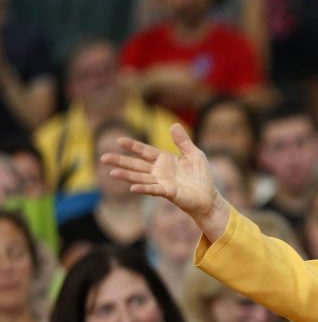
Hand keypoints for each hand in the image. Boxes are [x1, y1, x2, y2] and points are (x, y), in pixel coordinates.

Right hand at [101, 124, 228, 237]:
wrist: (209, 197)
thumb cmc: (202, 177)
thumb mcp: (194, 154)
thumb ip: (183, 141)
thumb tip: (173, 124)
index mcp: (164, 160)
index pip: (145, 151)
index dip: (132, 146)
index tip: (118, 140)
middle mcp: (160, 172)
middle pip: (137, 165)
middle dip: (121, 161)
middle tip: (103, 157)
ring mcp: (162, 183)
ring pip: (141, 178)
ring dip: (126, 176)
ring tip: (112, 173)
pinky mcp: (169, 193)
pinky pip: (154, 190)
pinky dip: (143, 188)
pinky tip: (132, 187)